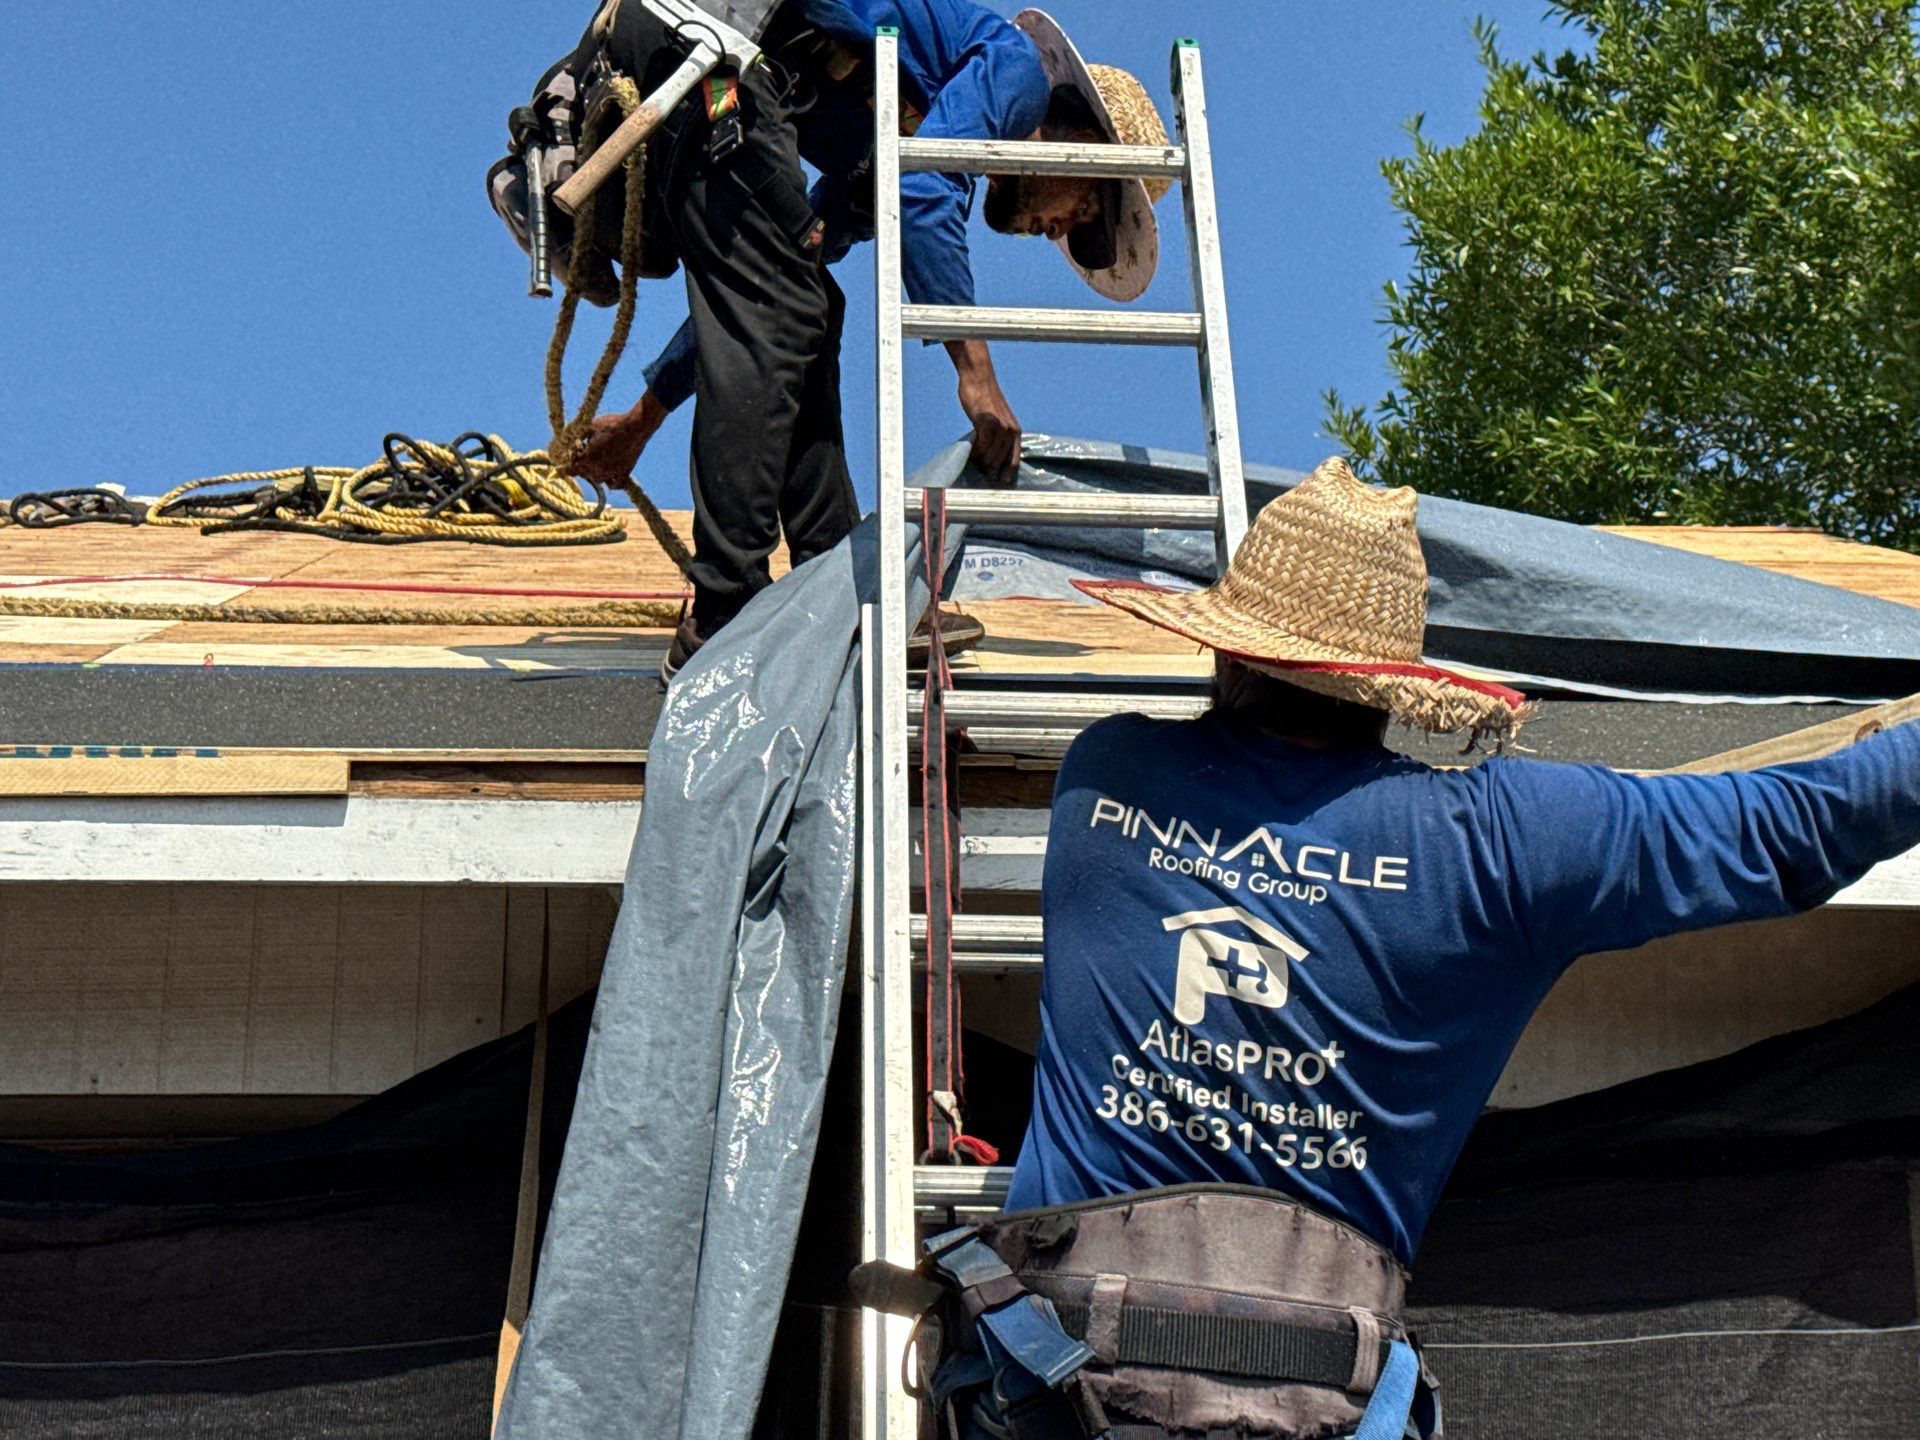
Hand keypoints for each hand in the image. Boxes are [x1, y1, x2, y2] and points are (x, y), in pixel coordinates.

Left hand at [569, 392, 668, 484]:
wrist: (635, 427)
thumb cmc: (612, 424)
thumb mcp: (590, 425)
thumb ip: (578, 435)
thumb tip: (570, 440)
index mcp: (588, 457)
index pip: (572, 468)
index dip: (566, 467)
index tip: (563, 466)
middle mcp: (599, 468)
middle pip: (584, 474)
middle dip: (580, 466)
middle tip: (580, 458)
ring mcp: (613, 472)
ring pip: (598, 480)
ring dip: (593, 474)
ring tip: (593, 464)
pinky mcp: (625, 471)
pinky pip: (616, 485)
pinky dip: (611, 484)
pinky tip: (608, 479)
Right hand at [946, 341, 1021, 484]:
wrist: (979, 378)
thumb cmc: (984, 399)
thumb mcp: (996, 419)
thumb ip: (996, 436)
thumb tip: (988, 456)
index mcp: (1015, 431)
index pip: (1014, 460)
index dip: (1008, 475)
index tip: (1001, 486)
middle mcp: (1011, 430)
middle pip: (1000, 462)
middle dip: (991, 472)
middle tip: (982, 479)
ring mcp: (1000, 426)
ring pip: (990, 456)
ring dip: (981, 462)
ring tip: (974, 463)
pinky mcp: (986, 422)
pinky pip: (981, 445)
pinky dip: (975, 451)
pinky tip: (971, 451)